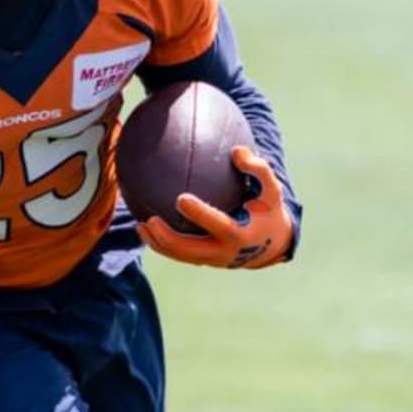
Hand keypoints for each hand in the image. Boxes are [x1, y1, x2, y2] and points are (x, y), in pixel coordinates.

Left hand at [137, 146, 293, 269]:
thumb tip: (236, 150)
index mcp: (240, 234)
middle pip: (190, 250)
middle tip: (150, 220)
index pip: (218, 225)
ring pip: (180, 256)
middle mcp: (224, 251)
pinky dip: (161, 245)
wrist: (272, 244)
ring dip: (158, 244)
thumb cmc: (268, 209)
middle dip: (168, 238)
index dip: (200, 214)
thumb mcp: (272, 190)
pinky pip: (179, 255)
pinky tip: (145, 228)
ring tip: (140, 226)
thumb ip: (258, 169)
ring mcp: (212, 260)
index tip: (181, 198)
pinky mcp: (204, 261)